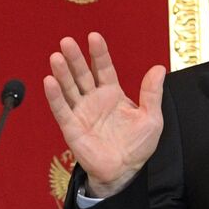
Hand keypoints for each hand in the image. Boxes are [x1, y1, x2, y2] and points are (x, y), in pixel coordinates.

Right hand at [43, 32, 164, 197]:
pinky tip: (49, 81)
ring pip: (69, 88)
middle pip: (82, 74)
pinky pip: (61, 109)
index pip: (104, 68)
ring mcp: (81, 112)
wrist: (124, 171)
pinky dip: (55, 96)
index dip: (99, 53)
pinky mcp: (72, 128)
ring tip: (56, 57)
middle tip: (67, 41)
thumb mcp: (151, 118)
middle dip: (75, 58)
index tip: (93, 37)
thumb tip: (159, 68)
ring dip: (62, 73)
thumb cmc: (137, 146)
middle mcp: (94, 100)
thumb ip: (152, 93)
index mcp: (112, 94)